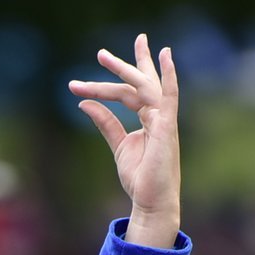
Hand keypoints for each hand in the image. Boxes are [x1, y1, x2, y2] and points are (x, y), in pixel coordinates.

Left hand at [69, 34, 181, 247]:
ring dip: (124, 71)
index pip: (131, 91)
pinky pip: (169, 96)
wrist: (150, 201)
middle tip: (99, 53)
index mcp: (148, 119)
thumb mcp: (118, 145)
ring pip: (142, 88)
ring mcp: (164, 119)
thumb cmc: (140, 177)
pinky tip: (166, 55)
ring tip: (101, 57)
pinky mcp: (166, 126)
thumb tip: (85, 103)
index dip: (116, 76)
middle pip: (140, 82)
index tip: (100, 64)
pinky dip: (169, 76)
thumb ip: (105, 122)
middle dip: (123, 65)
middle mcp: (157, 115)